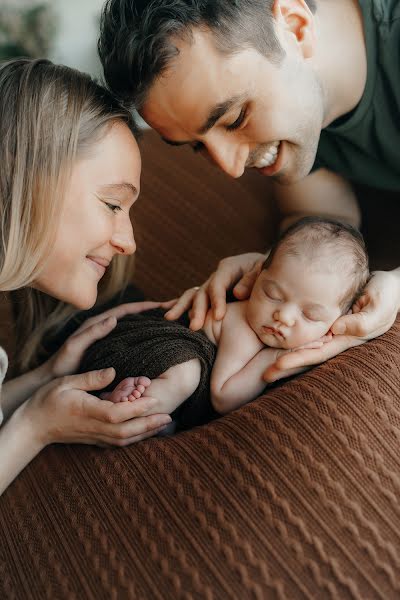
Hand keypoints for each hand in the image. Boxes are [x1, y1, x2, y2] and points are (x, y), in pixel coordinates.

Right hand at [24, 367, 171, 447]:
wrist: (33, 426)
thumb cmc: (48, 400)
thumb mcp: (67, 382)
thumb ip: (91, 378)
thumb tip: (113, 371)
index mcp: (89, 411)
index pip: (118, 413)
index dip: (138, 408)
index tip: (154, 399)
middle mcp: (95, 428)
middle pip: (127, 431)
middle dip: (149, 424)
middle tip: (169, 416)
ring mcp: (95, 437)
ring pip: (125, 439)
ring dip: (146, 432)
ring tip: (163, 423)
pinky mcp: (94, 440)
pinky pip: (118, 443)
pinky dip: (135, 438)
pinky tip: (145, 431)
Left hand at [45, 300, 162, 379]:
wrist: (52, 381)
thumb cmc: (61, 364)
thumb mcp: (75, 346)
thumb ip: (93, 332)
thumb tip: (114, 318)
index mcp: (98, 324)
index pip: (127, 310)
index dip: (145, 306)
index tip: (164, 304)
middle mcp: (105, 330)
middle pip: (134, 317)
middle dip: (153, 312)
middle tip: (173, 312)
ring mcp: (108, 341)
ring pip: (134, 330)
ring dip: (150, 326)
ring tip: (169, 327)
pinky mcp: (109, 353)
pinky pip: (131, 343)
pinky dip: (144, 341)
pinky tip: (155, 348)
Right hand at [163, 252, 265, 329]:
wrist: (269, 270)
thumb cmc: (268, 271)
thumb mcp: (264, 270)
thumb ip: (252, 280)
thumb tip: (236, 293)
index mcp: (229, 267)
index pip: (218, 284)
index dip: (216, 300)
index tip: (218, 317)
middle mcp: (217, 276)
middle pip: (202, 291)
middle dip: (198, 309)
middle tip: (195, 327)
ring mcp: (212, 285)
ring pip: (193, 295)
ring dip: (182, 308)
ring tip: (169, 318)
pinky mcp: (211, 294)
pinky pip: (193, 299)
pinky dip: (179, 305)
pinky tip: (168, 313)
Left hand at [264, 270, 399, 382]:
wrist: (390, 284)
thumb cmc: (386, 294)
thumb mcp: (380, 305)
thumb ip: (363, 320)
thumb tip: (337, 329)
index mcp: (347, 338)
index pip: (318, 353)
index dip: (298, 360)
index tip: (277, 366)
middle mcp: (336, 337)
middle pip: (307, 355)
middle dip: (286, 366)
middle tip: (264, 375)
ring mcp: (331, 330)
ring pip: (304, 346)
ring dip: (285, 356)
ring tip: (263, 368)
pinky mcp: (327, 320)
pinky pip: (307, 332)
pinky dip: (292, 339)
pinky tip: (275, 343)